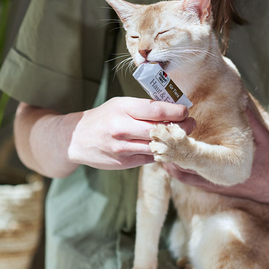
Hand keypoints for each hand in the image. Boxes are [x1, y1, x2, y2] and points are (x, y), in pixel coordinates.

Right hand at [68, 97, 194, 169]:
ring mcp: (122, 148)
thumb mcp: (119, 105)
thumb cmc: (103, 118)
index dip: (176, 111)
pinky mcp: (124, 163)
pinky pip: (149, 158)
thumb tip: (173, 110)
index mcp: (122, 108)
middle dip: (181, 127)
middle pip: (160, 129)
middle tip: (191, 124)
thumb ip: (143, 108)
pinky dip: (161, 153)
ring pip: (157, 147)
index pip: (156, 110)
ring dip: (173, 142)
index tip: (186, 111)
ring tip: (182, 136)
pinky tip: (166, 147)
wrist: (77, 138)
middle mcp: (122, 128)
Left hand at [163, 109, 268, 203]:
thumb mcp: (263, 139)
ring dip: (169, 159)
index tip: (169, 133)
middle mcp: (215, 176)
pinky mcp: (210, 185)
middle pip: (183, 166)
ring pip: (181, 173)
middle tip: (157, 137)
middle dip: (169, 151)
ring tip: (158, 144)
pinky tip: (166, 158)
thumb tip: (240, 99)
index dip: (180, 146)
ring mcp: (211, 183)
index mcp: (226, 165)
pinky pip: (187, 178)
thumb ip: (251, 120)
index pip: (195, 157)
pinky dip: (175, 168)